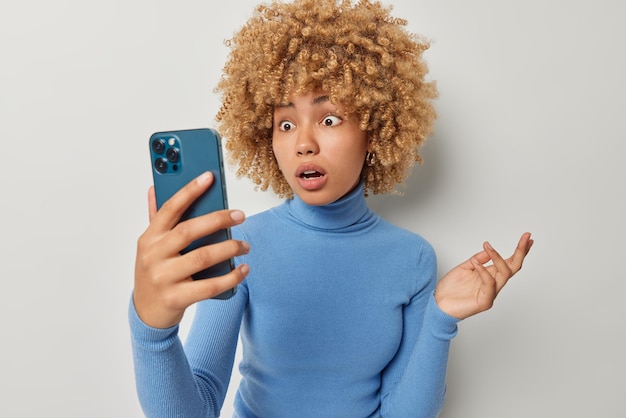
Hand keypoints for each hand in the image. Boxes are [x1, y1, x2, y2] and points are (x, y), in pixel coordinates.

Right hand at [133, 171, 249, 328]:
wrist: (146, 313)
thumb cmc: (155, 272)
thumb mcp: (151, 245)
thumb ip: (156, 217)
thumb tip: (155, 187)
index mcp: (149, 237)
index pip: (169, 208)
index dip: (189, 191)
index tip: (209, 177)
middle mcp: (153, 255)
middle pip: (189, 231)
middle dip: (218, 220)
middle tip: (240, 216)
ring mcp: (163, 277)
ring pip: (202, 257)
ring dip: (229, 248)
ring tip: (245, 245)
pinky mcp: (176, 298)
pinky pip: (210, 286)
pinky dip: (230, 277)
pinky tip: (243, 269)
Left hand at [434, 232, 533, 319]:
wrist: (438, 304)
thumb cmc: (450, 289)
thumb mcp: (464, 268)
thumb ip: (477, 259)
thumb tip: (488, 249)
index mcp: (490, 275)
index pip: (509, 262)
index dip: (519, 250)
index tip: (527, 237)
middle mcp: (493, 284)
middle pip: (514, 267)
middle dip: (521, 252)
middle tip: (526, 238)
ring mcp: (490, 293)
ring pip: (504, 274)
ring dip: (498, 258)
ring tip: (487, 246)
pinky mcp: (484, 302)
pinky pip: (489, 284)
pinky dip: (483, 271)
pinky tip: (475, 264)